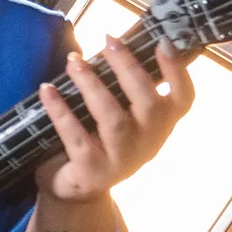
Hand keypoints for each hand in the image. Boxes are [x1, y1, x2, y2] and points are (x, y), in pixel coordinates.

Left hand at [36, 37, 194, 202]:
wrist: (77, 190)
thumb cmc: (100, 140)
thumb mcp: (121, 115)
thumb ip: (123, 87)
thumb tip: (112, 43)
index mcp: (160, 125)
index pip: (183, 99)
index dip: (177, 71)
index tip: (162, 42)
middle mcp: (148, 142)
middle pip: (148, 103)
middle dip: (129, 68)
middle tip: (109, 41)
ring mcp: (121, 159)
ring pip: (113, 119)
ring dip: (93, 86)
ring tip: (74, 61)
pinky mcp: (92, 170)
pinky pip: (75, 137)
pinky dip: (60, 111)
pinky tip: (47, 90)